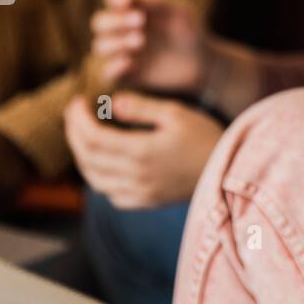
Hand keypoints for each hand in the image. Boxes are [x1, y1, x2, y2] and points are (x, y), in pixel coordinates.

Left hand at [64, 92, 222, 209]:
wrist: (230, 173)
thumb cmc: (206, 137)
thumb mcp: (176, 113)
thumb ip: (141, 108)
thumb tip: (111, 104)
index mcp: (140, 151)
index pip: (92, 136)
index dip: (77, 118)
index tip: (77, 102)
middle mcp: (135, 176)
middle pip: (87, 157)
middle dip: (73, 133)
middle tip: (73, 115)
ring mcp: (140, 193)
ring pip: (94, 179)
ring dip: (82, 157)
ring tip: (83, 137)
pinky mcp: (147, 202)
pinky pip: (111, 195)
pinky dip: (99, 179)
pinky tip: (104, 164)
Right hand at [90, 0, 206, 92]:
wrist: (203, 63)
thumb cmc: (189, 32)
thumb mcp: (178, 14)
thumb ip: (155, 5)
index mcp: (132, 10)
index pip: (112, 0)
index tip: (128, 0)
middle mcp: (122, 31)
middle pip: (99, 23)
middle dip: (115, 21)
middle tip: (140, 21)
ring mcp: (122, 53)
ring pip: (99, 46)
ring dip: (115, 42)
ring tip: (140, 41)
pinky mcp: (127, 76)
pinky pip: (107, 73)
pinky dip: (113, 67)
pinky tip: (129, 62)